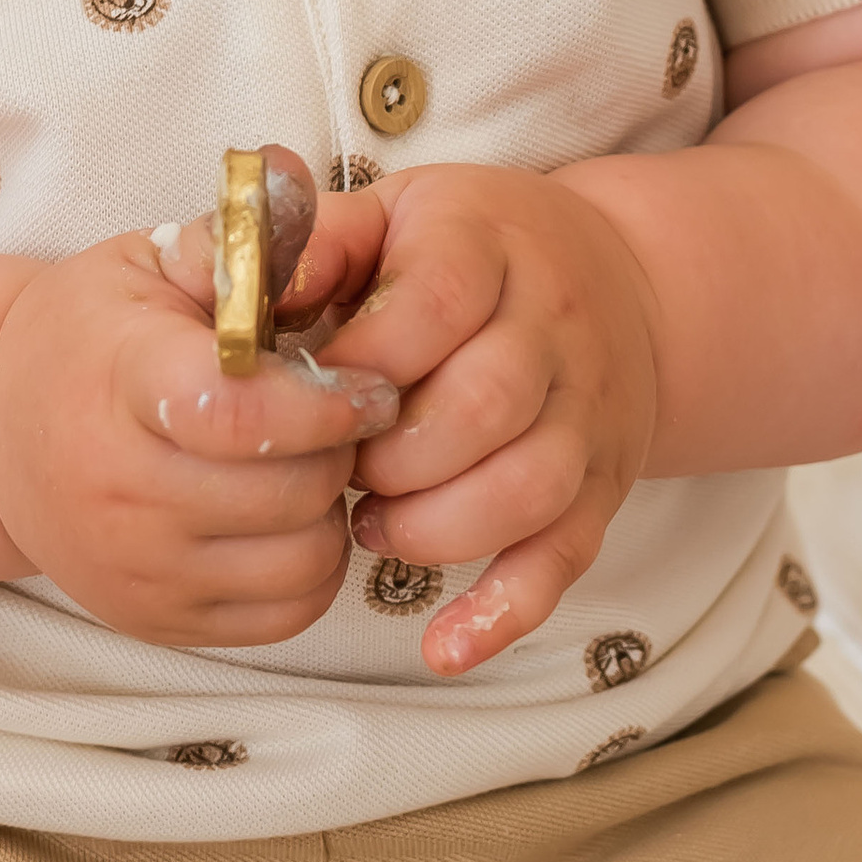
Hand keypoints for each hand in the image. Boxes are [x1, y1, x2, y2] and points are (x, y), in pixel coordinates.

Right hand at [0, 147, 398, 648]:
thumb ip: (234, 244)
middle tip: (338, 415)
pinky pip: (289, 612)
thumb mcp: (147, 264)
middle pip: (288, 489)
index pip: (239, 412)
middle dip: (337, 447)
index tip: (367, 381)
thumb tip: (304, 200)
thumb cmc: (91, 337)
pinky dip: (309, 566)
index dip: (325, 400)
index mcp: (119, 380)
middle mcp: (117, 489)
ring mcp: (135, 567)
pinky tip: (284, 516)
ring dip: (328, 509)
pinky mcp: (158, 621)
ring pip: (303, 556)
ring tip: (305, 463)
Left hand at [323, 167, 662, 679]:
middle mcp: (554, 328)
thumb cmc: (469, 251)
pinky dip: (504, 611)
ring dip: (435, 528)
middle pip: (485, 405)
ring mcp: (587, 414)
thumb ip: (317, 243)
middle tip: (342, 468)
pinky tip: (443, 646)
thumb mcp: (395, 215)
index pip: (437, 302)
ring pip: (528, 489)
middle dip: (393, 456)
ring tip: (375, 524)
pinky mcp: (603, 486)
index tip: (310, 392)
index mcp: (489, 247)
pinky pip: (565, 559)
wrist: (620, 278)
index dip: (362, 361)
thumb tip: (242, 288)